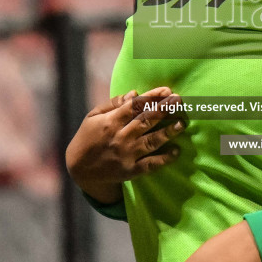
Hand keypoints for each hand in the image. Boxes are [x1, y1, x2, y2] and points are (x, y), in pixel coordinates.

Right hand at [65, 86, 188, 203]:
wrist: (79, 169)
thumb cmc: (88, 137)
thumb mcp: (93, 116)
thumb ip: (113, 103)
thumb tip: (135, 93)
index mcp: (110, 122)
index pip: (135, 106)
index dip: (152, 97)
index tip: (166, 90)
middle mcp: (120, 138)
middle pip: (145, 121)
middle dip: (163, 109)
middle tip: (179, 100)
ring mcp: (126, 155)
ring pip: (151, 142)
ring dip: (168, 132)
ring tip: (181, 123)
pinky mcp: (131, 171)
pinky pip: (150, 165)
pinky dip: (164, 159)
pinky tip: (176, 151)